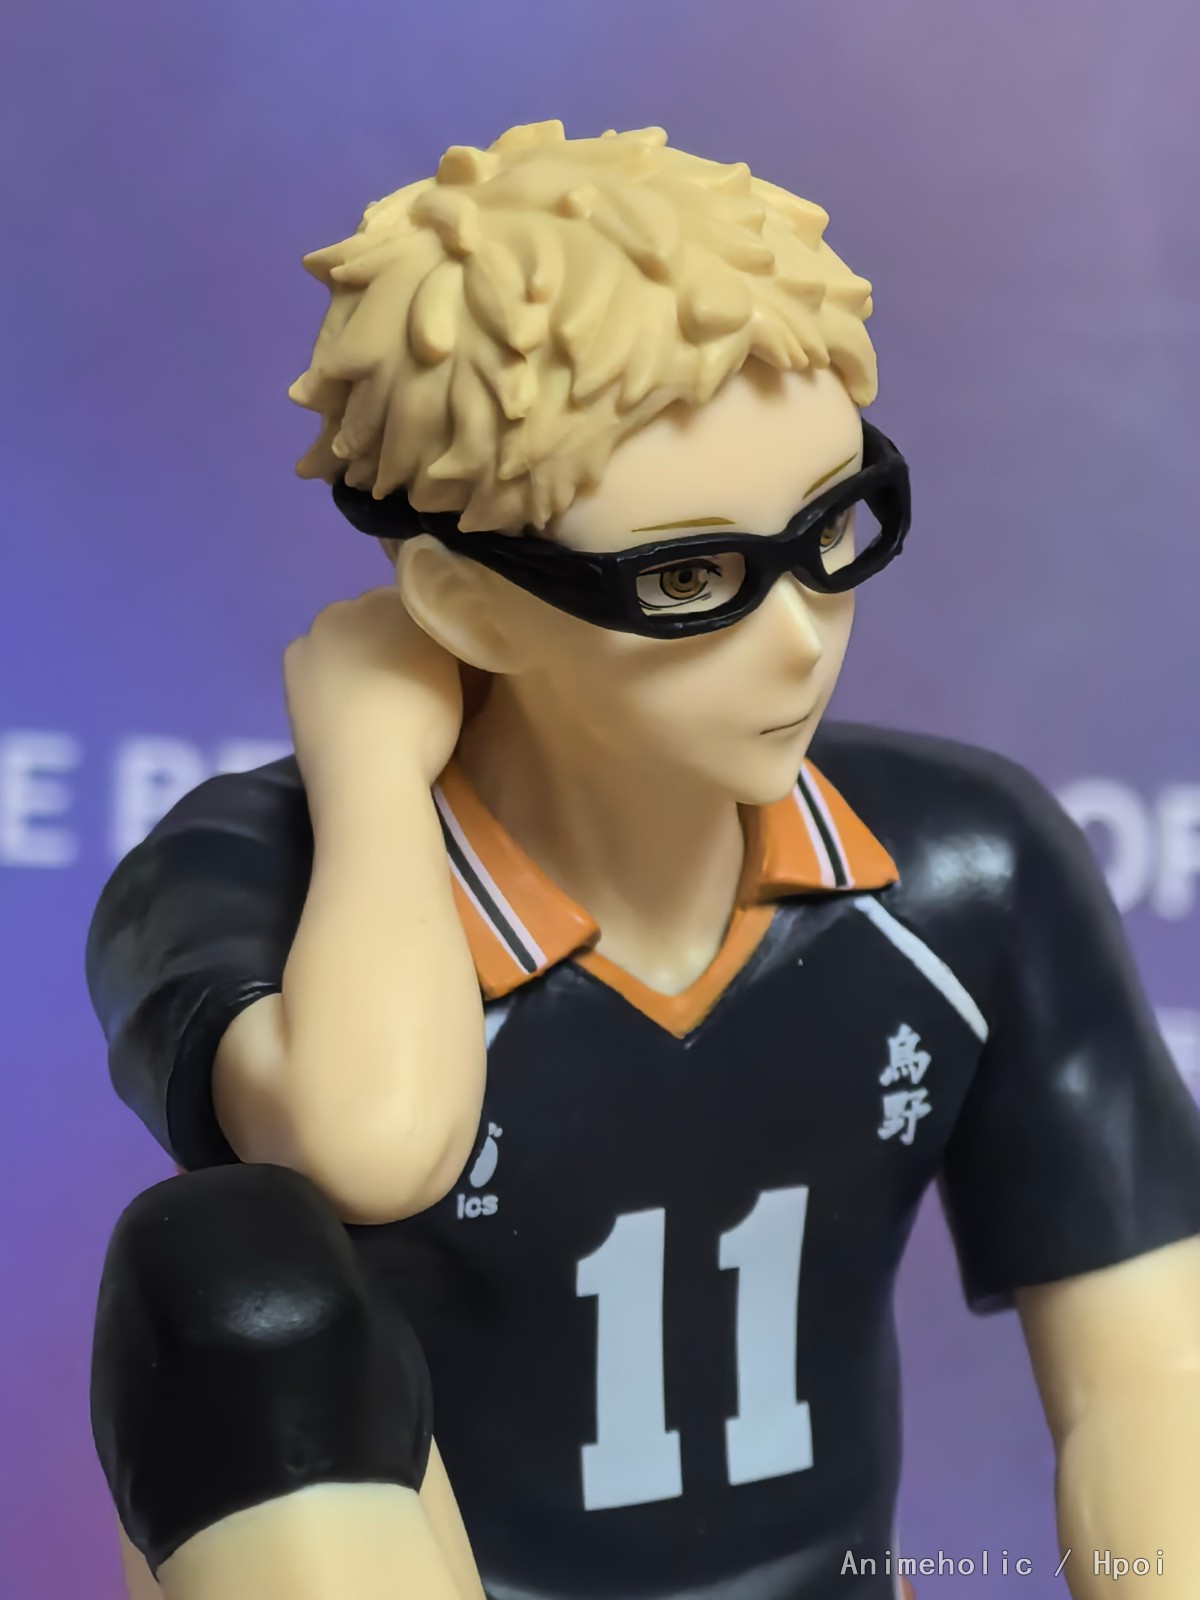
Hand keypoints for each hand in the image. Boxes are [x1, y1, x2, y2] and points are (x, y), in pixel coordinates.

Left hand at [284, 587, 463, 793]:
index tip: (430, 659)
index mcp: (394, 602)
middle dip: (383, 638)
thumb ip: (438, 646)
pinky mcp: (292, 664)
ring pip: (340, 638)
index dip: (421, 632)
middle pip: (370, 616)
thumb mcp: (453, 678)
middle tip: (400, 679)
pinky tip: (339, 706)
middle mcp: (349, 606)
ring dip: (351, 656)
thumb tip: (428, 642)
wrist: (364, 773)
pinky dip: (325, 676)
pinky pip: (316, 661)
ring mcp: (315, 634)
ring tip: (367, 699)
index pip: (412, 603)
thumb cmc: (421, 724)